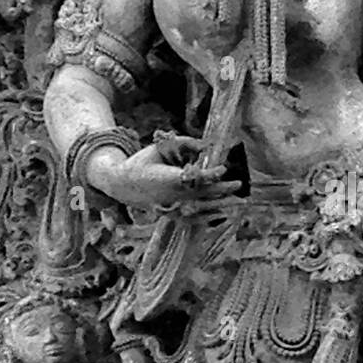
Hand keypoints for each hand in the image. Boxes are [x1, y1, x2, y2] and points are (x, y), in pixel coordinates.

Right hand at [86, 142, 240, 208]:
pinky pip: (193, 219)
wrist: (123, 185)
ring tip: (238, 202)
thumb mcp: (160, 147)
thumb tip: (206, 146)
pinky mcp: (172, 214)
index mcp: (169, 178)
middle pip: (203, 194)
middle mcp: (173, 195)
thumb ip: (184, 143)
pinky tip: (222, 215)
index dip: (211, 174)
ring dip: (221, 204)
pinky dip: (208, 218)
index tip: (223, 168)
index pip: (195, 178)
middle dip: (222, 189)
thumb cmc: (144, 162)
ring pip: (201, 208)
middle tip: (239, 184)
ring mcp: (173, 207)